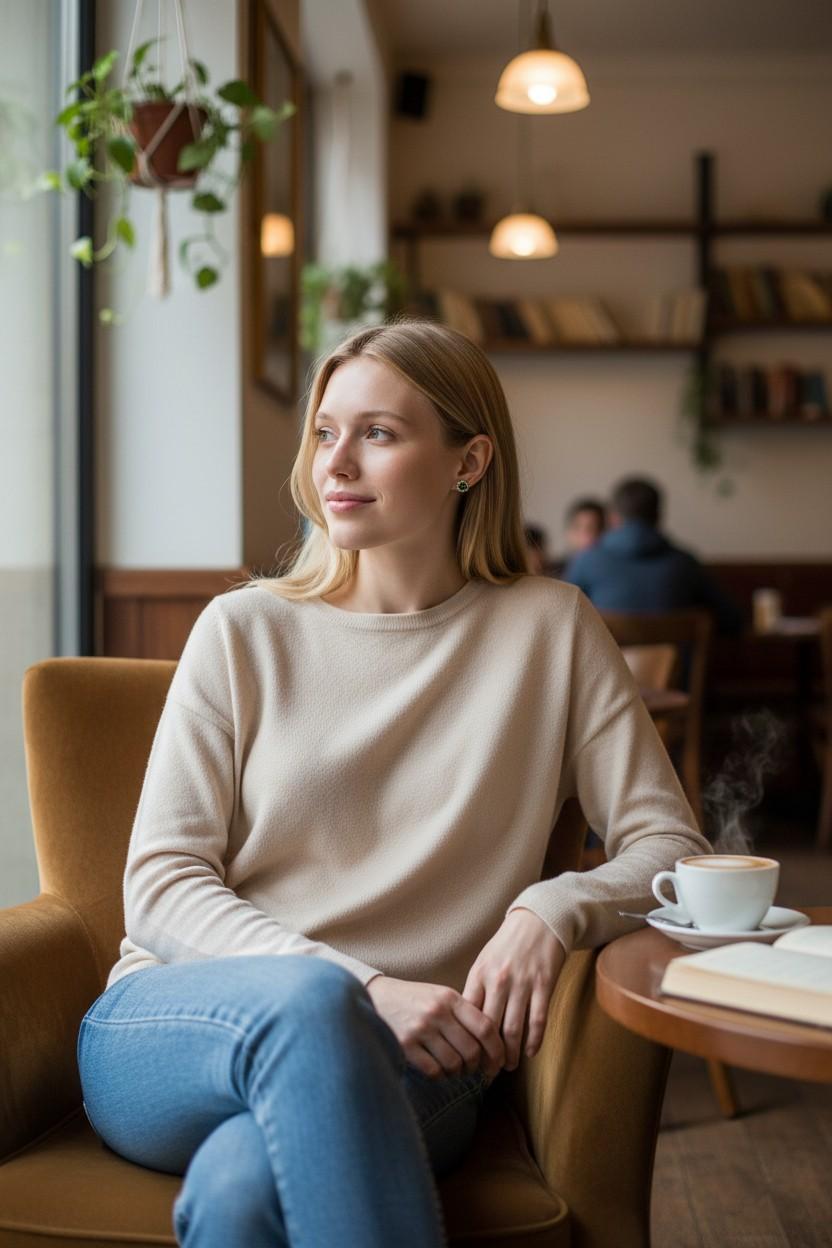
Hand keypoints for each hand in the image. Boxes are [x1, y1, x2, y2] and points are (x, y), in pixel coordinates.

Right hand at [366, 975, 505, 1079]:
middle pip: (472, 1050)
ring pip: (454, 1064)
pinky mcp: (405, 1045)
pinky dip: (440, 1076)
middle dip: (477, 1066)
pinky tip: (438, 1070)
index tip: (500, 1062)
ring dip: (458, 1073)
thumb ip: (463, 1013)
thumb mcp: (440, 995)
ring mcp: (420, 1029)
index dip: (497, 1049)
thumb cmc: (414, 999)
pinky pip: (434, 1071)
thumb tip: (492, 1044)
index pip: (485, 1026)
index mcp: (450, 998)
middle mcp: (437, 1012)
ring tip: (455, 1069)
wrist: (375, 996)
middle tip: (476, 1070)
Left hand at [462, 908, 565, 1069]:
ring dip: (509, 1054)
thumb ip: (476, 988)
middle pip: (488, 1028)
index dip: (467, 1041)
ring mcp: (522, 983)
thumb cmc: (507, 944)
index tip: (467, 1057)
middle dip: (486, 1055)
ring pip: (512, 1029)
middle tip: (486, 1073)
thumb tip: (465, 1022)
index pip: (468, 1016)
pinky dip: (533, 1041)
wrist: (538, 920)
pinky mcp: (544, 984)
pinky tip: (529, 1053)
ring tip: (507, 1066)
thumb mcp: (484, 961)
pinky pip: (538, 1020)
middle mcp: (498, 980)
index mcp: (479, 974)